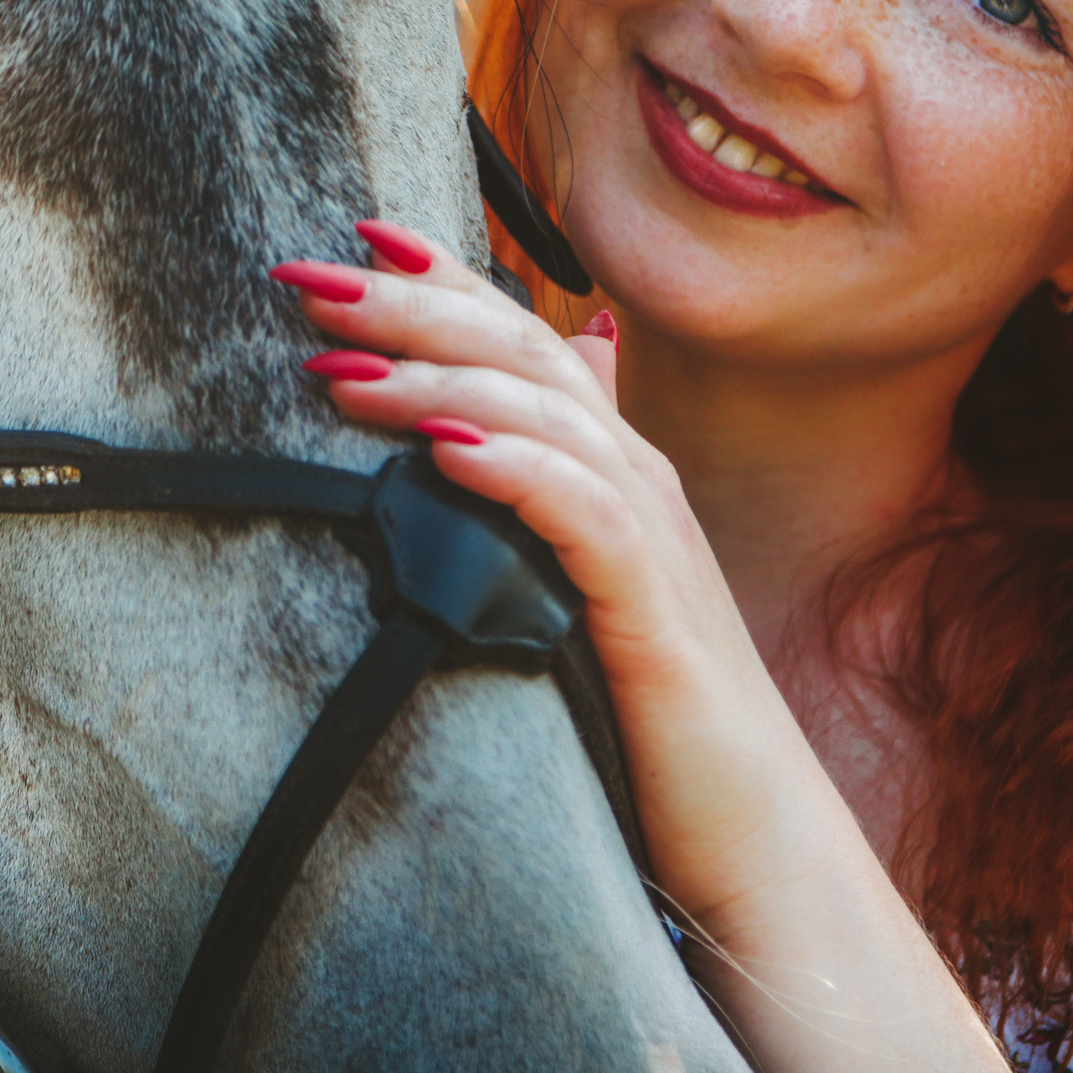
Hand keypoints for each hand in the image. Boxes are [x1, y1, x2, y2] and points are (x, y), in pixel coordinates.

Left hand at [273, 224, 843, 928]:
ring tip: (346, 371)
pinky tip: (450, 454)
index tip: (357, 238)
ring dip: (439, 385)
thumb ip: (533, 519)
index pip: (522, 342)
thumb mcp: (577, 601)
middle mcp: (636, 480)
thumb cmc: (654, 721)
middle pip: (523, 354)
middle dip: (416, 307)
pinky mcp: (654, 609)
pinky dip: (516, 470)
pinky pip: (584, 514)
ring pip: (544, 418)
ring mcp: (652, 537)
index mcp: (612, 468)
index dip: (446, 281)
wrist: (758, 834)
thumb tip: (460, 460)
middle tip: (313, 282)